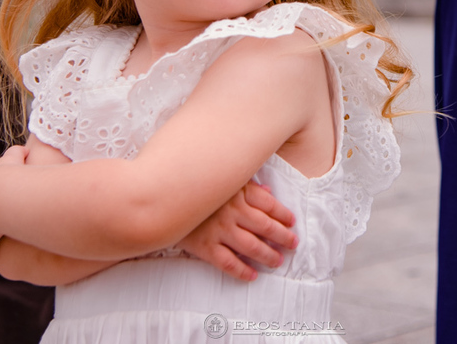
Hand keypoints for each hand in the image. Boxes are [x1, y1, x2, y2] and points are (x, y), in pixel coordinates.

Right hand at [179, 180, 296, 281]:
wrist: (163, 200)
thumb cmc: (197, 187)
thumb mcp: (224, 181)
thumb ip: (247, 186)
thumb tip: (269, 192)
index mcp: (238, 192)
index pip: (268, 204)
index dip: (283, 214)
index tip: (291, 222)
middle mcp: (232, 211)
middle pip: (265, 226)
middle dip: (282, 236)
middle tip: (293, 243)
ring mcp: (219, 230)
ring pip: (251, 246)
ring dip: (268, 255)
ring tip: (277, 260)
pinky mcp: (205, 246)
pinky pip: (227, 262)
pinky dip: (241, 271)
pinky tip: (252, 275)